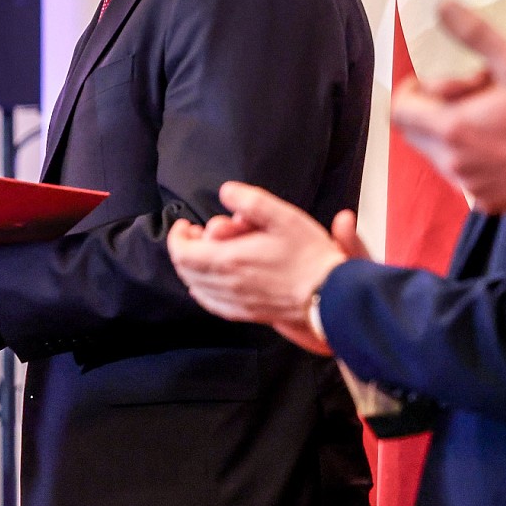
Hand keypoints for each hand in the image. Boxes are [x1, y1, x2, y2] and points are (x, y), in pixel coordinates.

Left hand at [167, 182, 353, 354]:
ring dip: (192, 268)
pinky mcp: (246, 313)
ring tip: (204, 252)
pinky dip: (202, 290)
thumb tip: (226, 192)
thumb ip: (250, 200)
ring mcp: (235, 302)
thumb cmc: (308, 255)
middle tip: (195, 234)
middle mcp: (227, 285)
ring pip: (196, 287)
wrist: (329, 294)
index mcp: (230, 260)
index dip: (177, 236)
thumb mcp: (283, 216)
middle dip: (184, 249)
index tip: (186, 224)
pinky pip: (212, 304)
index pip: (182, 253)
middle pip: (185, 270)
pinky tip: (209, 282)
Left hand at [390, 0, 505, 215]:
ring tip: (494, 116)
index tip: (438, 82)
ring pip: (440, 155)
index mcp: (450, 128)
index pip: (400, 111)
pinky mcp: (488, 199)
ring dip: (454, 132)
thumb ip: (475, 34)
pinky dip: (472, 155)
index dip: (412, 91)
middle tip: (473, 95)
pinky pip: (465, 176)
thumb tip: (443, 6)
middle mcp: (452, 162)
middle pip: (416, 134)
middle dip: (435, 110)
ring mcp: (469, 185)